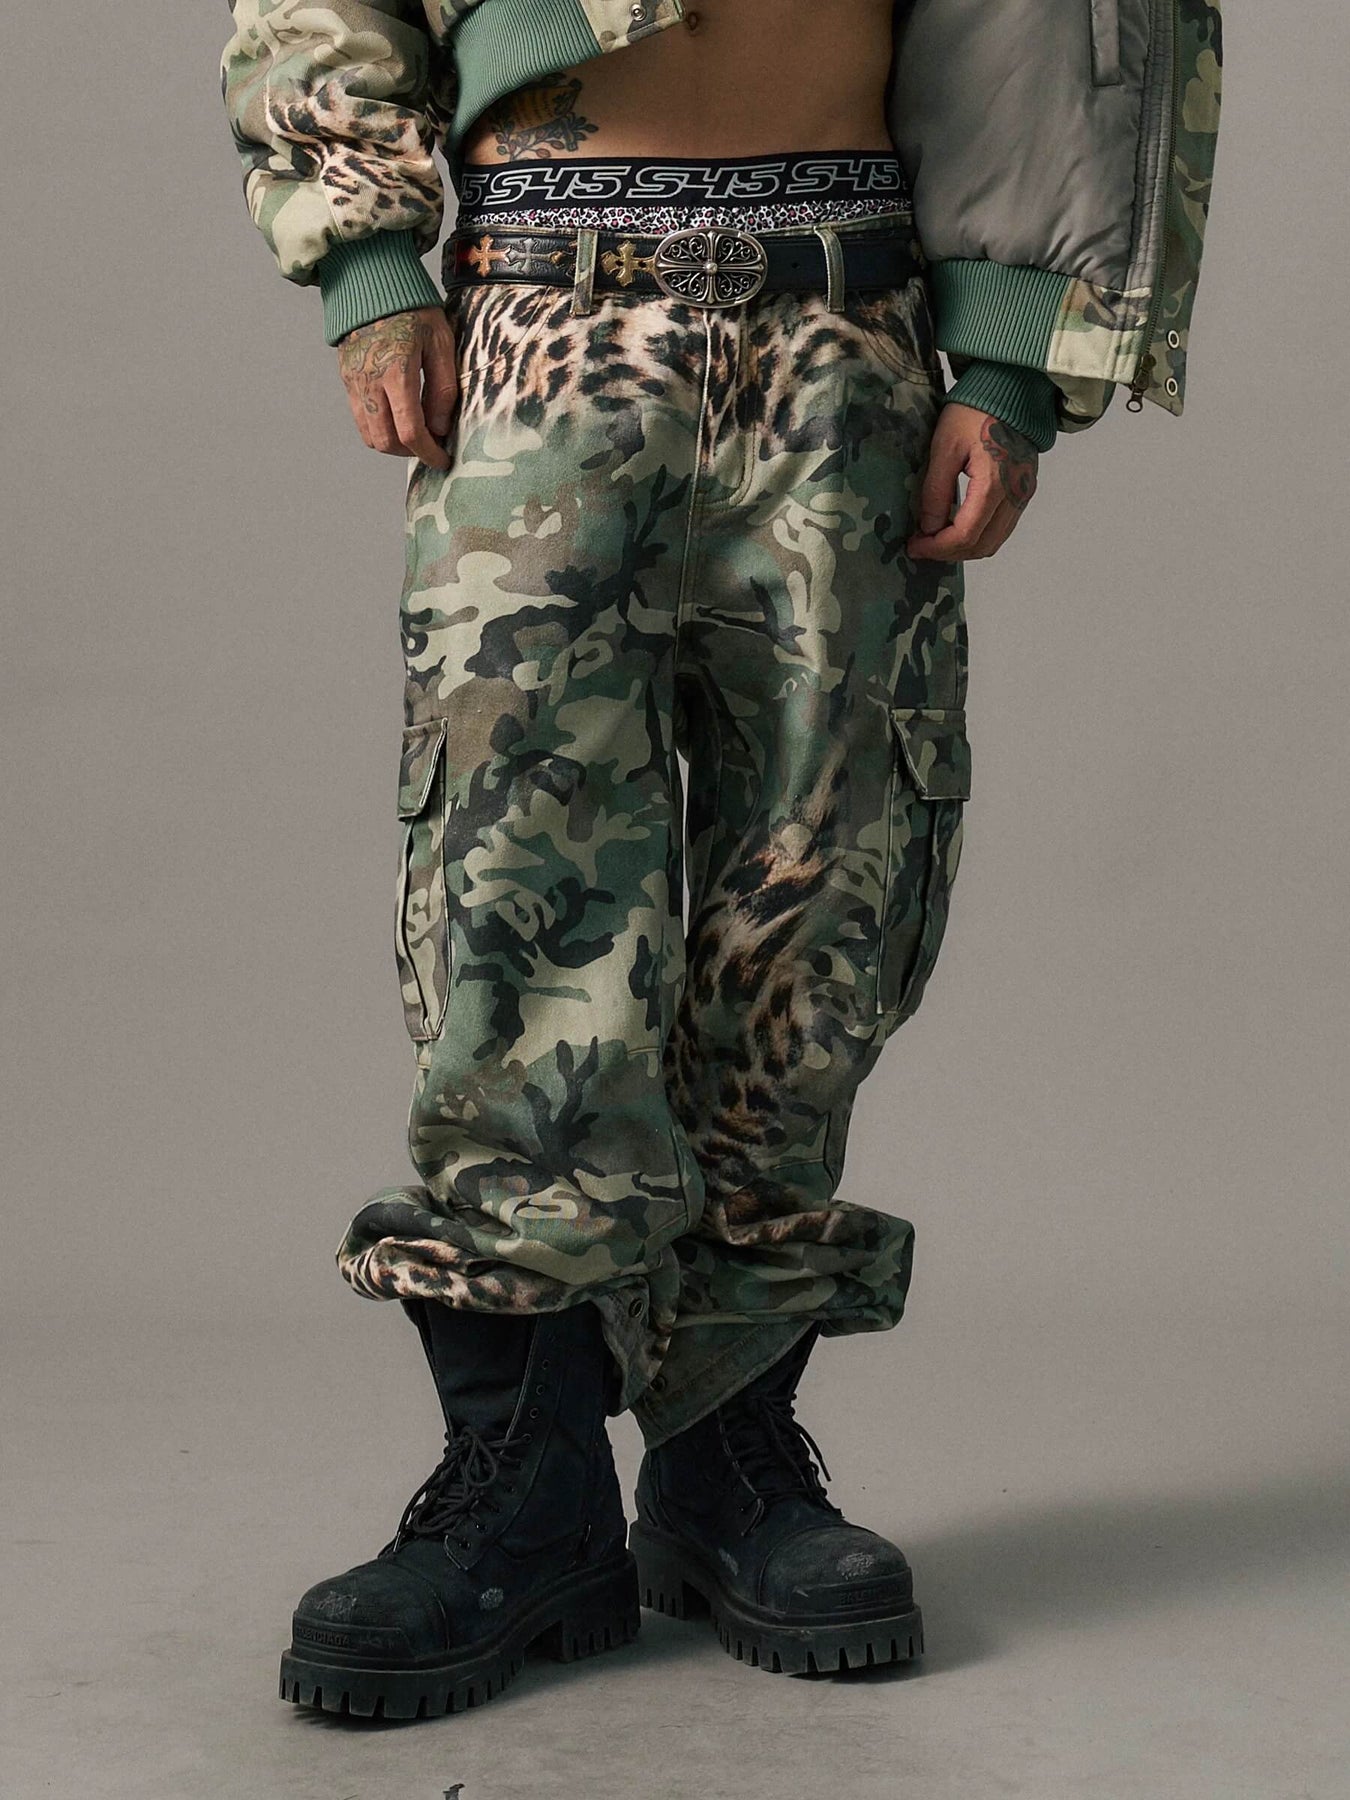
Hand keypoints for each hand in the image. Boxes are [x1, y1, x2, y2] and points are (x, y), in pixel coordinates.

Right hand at [336, 306, 457, 468]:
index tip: (443, 460)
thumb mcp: (440, 343)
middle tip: (431, 446)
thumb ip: (442, 388)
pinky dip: (379, 430)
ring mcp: (354, 382)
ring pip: (371, 436)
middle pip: (387, 442)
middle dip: (412, 452)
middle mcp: (370, 382)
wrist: (371, 284)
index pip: (410, 432)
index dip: (429, 453)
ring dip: (394, 444)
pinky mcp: (346, 380)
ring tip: (416, 434)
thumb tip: (439, 429)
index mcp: (396, 372)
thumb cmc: (412, 309)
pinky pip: (360, 419)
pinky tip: (398, 419)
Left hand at [907, 403, 1038, 560]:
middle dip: (948, 552)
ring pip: (994, 541)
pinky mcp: (1023, 491)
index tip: (914, 546)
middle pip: (981, 545)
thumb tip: (928, 527)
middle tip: (921, 545)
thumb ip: (936, 490)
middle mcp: (1015, 494)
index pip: (965, 535)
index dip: (937, 548)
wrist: (1011, 389)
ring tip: (936, 538)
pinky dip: (978, 535)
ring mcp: (1022, 494)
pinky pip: (1002, 527)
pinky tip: (956, 526)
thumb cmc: (977, 409)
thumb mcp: (945, 446)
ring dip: (964, 547)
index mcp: (995, 483)